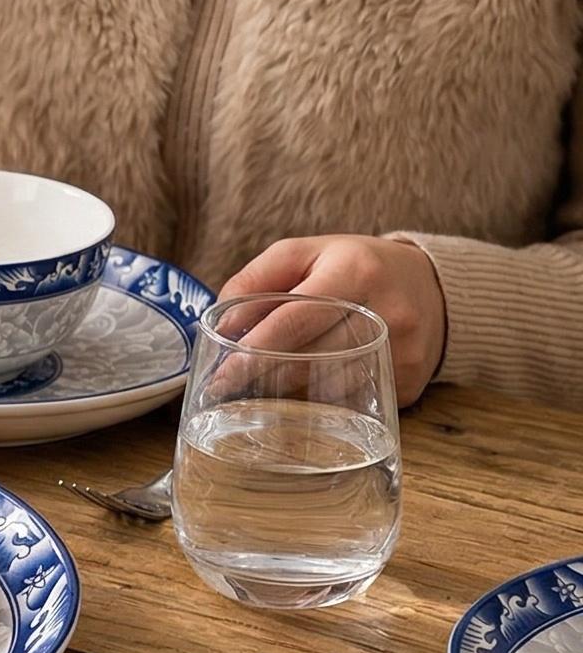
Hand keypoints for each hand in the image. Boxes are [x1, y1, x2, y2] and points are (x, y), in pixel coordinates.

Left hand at [216, 234, 446, 406]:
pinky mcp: (409, 381)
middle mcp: (387, 313)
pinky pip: (350, 399)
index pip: (297, 316)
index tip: (223, 367)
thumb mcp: (304, 253)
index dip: (256, 345)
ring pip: (329, 384)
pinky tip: (301, 386)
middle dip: (262, 371)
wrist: (431, 287)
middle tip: (225, 383)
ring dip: (287, 386)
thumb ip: (256, 279)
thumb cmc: (352, 267)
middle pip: (311, 355)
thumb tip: (222, 321)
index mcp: (356, 270)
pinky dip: (319, 395)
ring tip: (258, 382)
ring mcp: (402, 352)